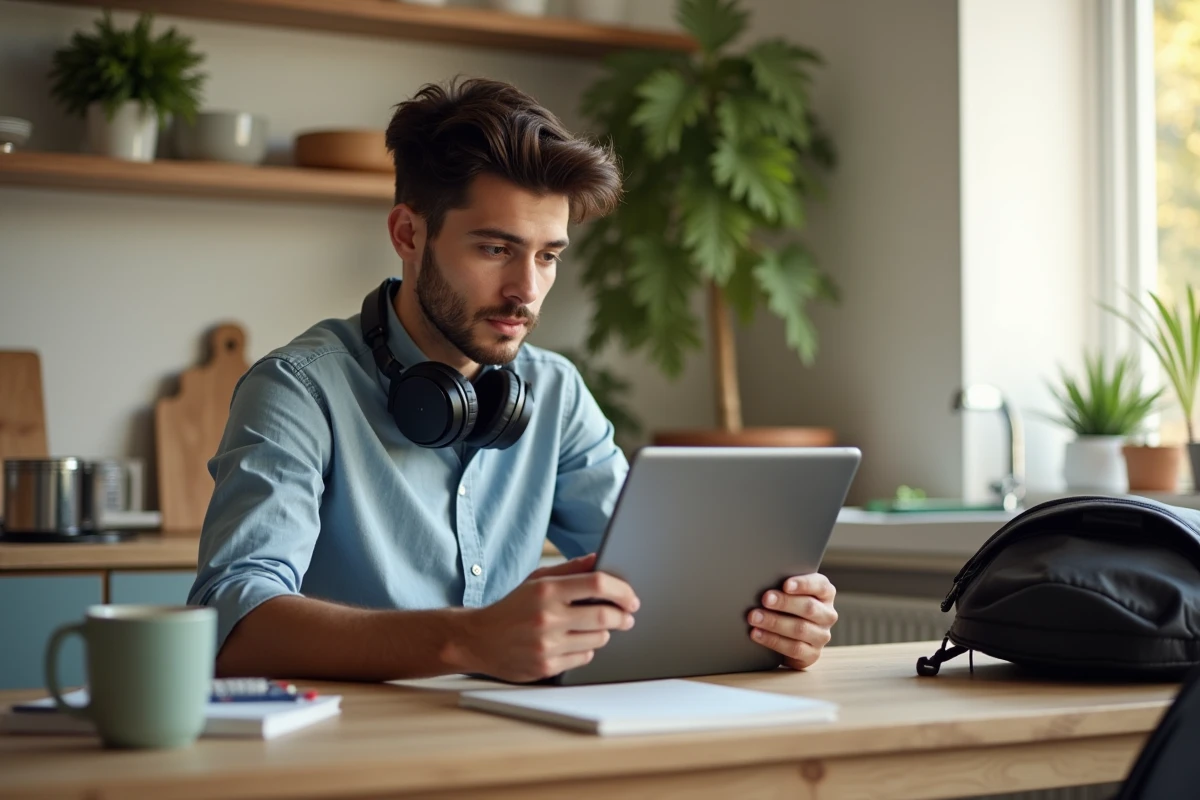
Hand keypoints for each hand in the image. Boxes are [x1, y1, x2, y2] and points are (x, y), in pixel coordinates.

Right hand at [458, 553, 639, 682]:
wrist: (479, 639)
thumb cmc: (512, 607)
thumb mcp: (537, 580)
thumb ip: (570, 569)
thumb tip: (600, 558)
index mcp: (546, 590)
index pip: (597, 584)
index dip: (622, 590)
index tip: (631, 597)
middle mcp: (547, 617)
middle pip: (605, 615)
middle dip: (623, 616)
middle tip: (627, 615)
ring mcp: (547, 644)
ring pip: (598, 639)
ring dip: (603, 632)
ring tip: (593, 627)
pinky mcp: (546, 666)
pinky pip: (584, 658)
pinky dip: (586, 650)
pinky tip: (573, 642)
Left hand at [747, 573, 836, 669]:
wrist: (788, 636)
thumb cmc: (786, 606)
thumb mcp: (788, 593)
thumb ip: (783, 586)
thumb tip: (762, 579)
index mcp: (825, 593)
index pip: (820, 586)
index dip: (804, 584)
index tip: (785, 585)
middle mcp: (827, 615)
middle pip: (809, 608)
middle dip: (784, 603)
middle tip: (764, 599)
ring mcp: (821, 636)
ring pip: (800, 629)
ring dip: (774, 623)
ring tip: (754, 617)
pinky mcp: (812, 654)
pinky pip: (794, 648)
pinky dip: (772, 641)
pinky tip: (757, 634)